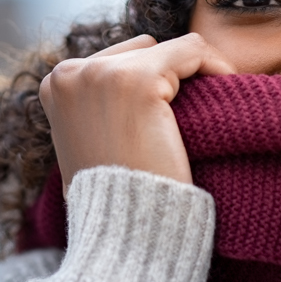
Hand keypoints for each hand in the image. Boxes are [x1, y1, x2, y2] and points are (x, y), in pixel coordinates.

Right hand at [39, 33, 235, 198]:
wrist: (123, 232)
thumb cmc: (114, 197)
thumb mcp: (91, 142)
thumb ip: (98, 108)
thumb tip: (125, 95)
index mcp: (55, 84)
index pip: (118, 60)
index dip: (153, 86)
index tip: (176, 116)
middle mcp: (70, 72)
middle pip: (142, 51)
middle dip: (168, 80)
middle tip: (192, 120)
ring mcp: (100, 73)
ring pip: (169, 50)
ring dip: (192, 77)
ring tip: (205, 113)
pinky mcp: (136, 80)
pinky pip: (191, 50)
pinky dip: (215, 67)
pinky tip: (225, 92)